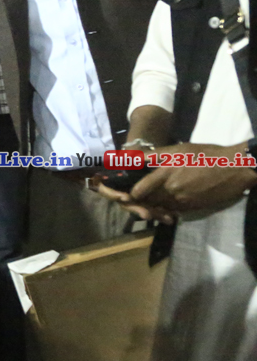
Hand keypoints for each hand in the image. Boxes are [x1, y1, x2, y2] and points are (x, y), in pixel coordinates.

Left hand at [101, 142, 256, 219]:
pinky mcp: (192, 208)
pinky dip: (166, 210)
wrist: (234, 168)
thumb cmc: (205, 154)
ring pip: (158, 209)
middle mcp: (171, 190)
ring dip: (152, 207)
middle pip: (146, 202)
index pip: (139, 191)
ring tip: (148, 201)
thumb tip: (131, 157)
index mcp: (165, 173)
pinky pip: (172, 212)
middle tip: (133, 197)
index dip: (130, 193)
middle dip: (138, 201)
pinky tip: (166, 204)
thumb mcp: (177, 149)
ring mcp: (182, 201)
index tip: (126, 190)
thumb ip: (153, 155)